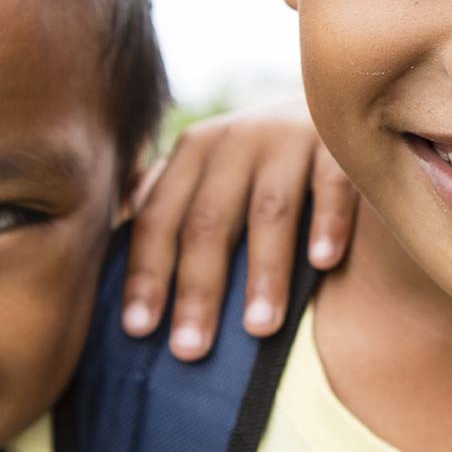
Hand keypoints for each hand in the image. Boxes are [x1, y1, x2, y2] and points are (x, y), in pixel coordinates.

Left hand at [121, 98, 356, 358]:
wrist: (339, 101)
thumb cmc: (264, 160)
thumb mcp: (212, 169)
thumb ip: (170, 200)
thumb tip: (112, 254)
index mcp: (194, 151)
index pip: (160, 219)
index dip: (147, 274)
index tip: (138, 331)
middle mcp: (235, 140)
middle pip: (208, 222)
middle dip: (198, 290)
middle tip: (191, 350)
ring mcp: (289, 137)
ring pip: (270, 210)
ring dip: (264, 272)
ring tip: (258, 328)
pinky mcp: (339, 142)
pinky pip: (333, 183)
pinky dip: (328, 221)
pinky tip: (323, 263)